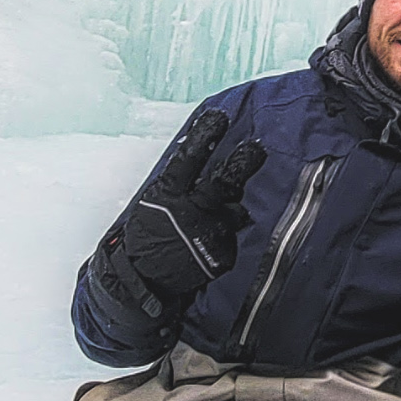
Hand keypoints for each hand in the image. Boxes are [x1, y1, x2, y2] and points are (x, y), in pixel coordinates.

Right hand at [100, 110, 266, 326]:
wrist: (142, 282)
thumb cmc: (146, 237)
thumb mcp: (152, 204)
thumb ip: (177, 185)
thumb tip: (203, 162)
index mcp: (167, 195)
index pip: (189, 159)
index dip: (205, 136)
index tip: (219, 117)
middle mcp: (190, 213)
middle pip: (225, 182)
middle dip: (244, 162)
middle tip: (257, 149)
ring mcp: (208, 235)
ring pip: (235, 209)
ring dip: (231, 206)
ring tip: (218, 212)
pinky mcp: (221, 255)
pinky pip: (231, 236)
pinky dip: (223, 234)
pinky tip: (208, 240)